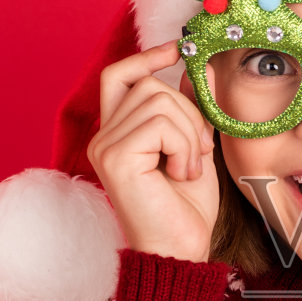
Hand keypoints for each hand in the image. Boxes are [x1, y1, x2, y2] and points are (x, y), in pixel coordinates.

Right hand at [87, 40, 218, 262]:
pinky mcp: (116, 157)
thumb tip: (197, 69)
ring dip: (189, 132)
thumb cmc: (185, 208)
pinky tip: (180, 173)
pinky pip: (161, 123)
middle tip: (197, 152)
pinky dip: (184, 145)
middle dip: (188, 111)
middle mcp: (103, 136)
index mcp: (117, 133)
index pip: (119, 76)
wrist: (180, 250)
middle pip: (149, 84)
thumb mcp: (195, 147)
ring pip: (158, 99)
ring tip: (187, 167)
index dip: (146, 58)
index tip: (177, 50)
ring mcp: (105, 146)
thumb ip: (192, 109)